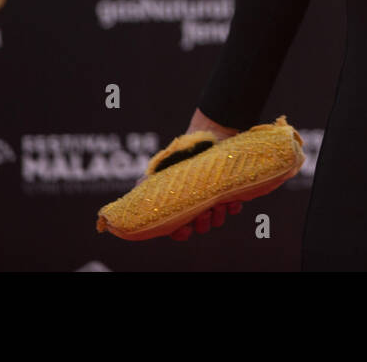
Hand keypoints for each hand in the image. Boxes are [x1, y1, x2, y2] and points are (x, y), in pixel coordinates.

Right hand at [145, 108, 241, 240]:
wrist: (206, 134)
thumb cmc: (182, 152)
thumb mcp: (163, 166)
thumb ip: (148, 182)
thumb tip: (131, 197)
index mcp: (180, 203)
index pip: (178, 228)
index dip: (180, 233)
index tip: (185, 230)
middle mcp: (197, 203)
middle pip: (200, 226)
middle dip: (202, 223)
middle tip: (203, 212)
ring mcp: (214, 197)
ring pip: (217, 219)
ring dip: (218, 216)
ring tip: (218, 204)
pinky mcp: (230, 189)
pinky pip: (234, 207)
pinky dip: (233, 207)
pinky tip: (232, 201)